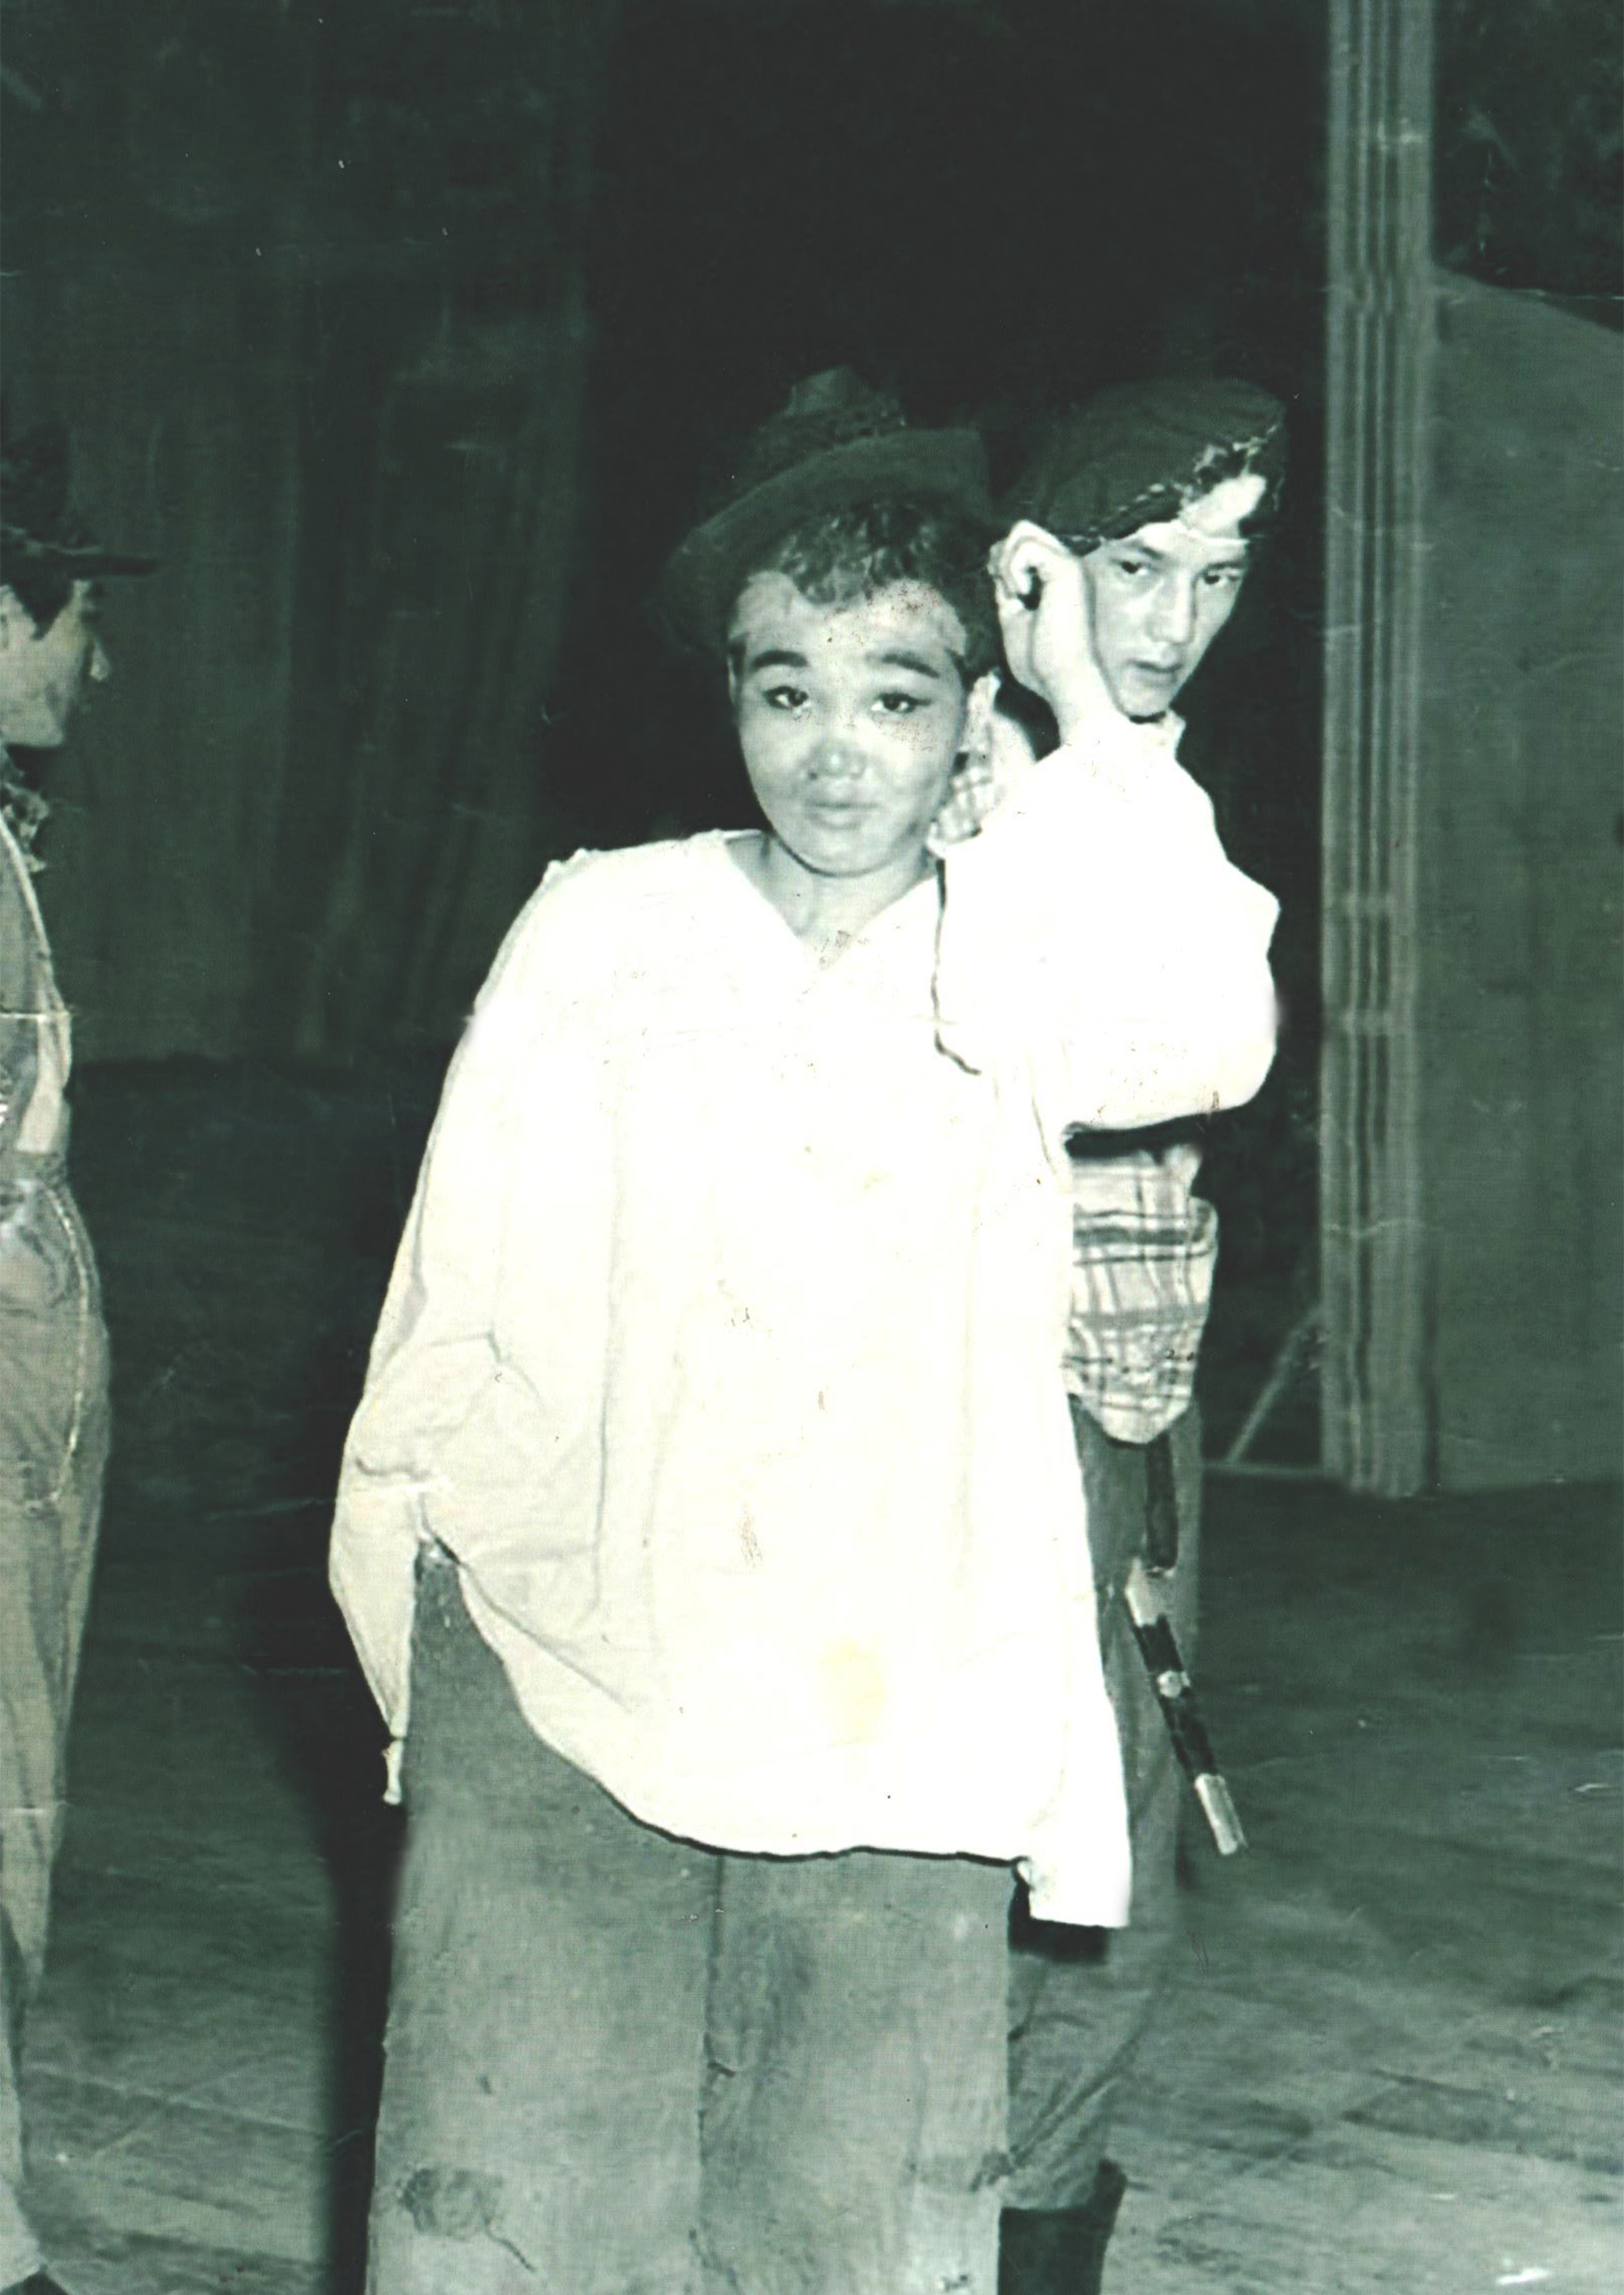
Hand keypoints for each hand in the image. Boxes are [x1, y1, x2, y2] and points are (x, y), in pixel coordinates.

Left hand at [988, 521, 1113, 741]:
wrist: (1062, 681)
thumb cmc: (1042, 662)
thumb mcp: (1015, 620)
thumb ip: (1009, 594)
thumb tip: (996, 568)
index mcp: (1058, 580)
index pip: (1024, 546)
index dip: (1001, 562)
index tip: (1005, 593)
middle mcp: (1067, 567)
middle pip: (1023, 528)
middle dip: (1002, 555)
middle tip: (1009, 592)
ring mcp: (1069, 565)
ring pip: (1023, 530)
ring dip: (1006, 563)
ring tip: (1017, 595)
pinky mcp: (1067, 568)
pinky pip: (1026, 546)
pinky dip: (1013, 569)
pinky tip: (1023, 596)